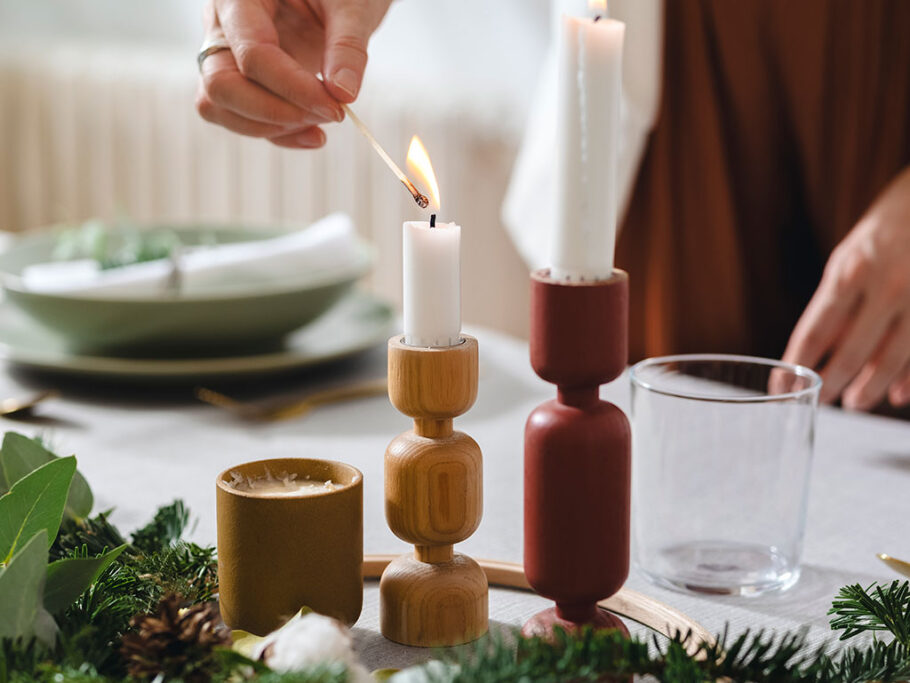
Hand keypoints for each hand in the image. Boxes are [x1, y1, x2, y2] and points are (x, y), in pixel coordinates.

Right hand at [196, 0, 391, 147]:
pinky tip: (314, 134)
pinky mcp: (243, 79)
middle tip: (328, 114)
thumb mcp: (352, 4)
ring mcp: (227, 54)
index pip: (252, 54)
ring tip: (323, 121)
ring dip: (273, 127)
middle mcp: (222, 25)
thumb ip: (347, 46)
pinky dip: (277, 133)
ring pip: (220, 106)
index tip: (336, 106)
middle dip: (275, 112)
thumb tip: (344, 94)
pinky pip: (240, 117)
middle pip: (220, 85)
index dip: (294, 88)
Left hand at [783, 167, 909, 409]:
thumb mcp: (848, 262)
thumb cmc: (882, 236)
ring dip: (872, 388)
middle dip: (833, 384)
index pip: (815, 331)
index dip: (795, 365)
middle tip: (821, 403)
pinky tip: (899, 395)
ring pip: (894, 358)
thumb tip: (821, 358)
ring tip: (856, 403)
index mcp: (850, 273)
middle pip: (853, 352)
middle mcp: (887, 286)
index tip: (781, 387)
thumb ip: (838, 308)